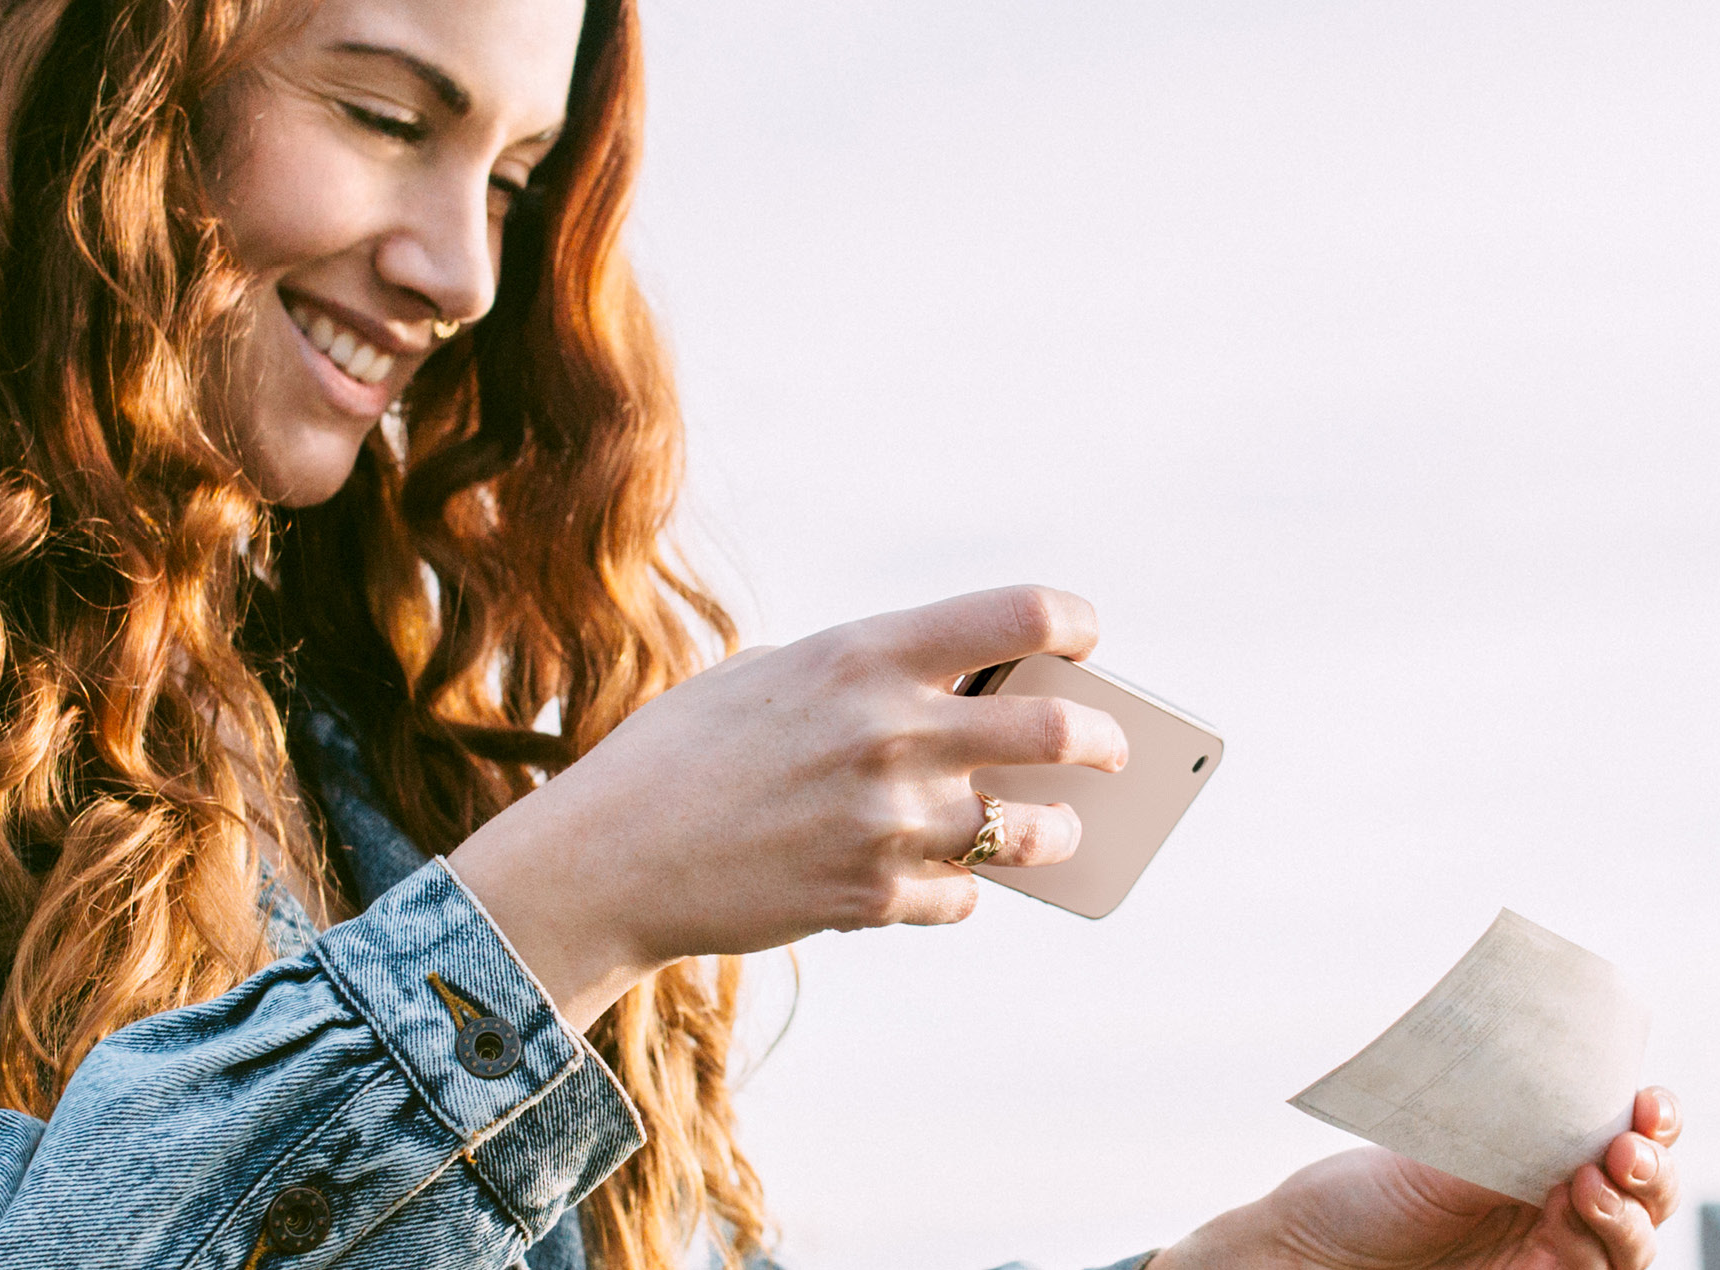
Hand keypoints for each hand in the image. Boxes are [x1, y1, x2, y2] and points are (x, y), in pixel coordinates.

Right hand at [447, 586, 1128, 1027]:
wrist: (609, 859)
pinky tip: (942, 882)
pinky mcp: (875, 896)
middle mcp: (890, 730)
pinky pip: (964, 898)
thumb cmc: (683, 754)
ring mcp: (887, 819)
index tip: (1085, 638)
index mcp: (864, 654)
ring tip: (1060, 831)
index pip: (1016, 615)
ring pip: (1029, 832)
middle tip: (1111, 749)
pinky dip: (960, 892)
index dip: (1071, 623)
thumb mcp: (769, 676)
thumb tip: (959, 697)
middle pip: (1055, 731)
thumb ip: (861, 678)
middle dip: (1102, 741)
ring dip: (1055, 834)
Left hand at [1159, 1089, 1683, 1269]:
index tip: (1647, 1102)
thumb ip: (1507, 1115)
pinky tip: (1569, 1227)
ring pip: (1636, 1244)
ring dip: (1630, 1217)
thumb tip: (1556, 1065)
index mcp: (1555, 1145)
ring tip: (1588, 1187)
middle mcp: (1568, 1200)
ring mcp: (1556, 1252)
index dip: (1660, 1116)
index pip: (1637, 1128)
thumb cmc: (1367, 1188)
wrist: (1313, 1253)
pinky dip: (1600, 1255)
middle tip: (1624, 1150)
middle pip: (1653, 1192)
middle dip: (1655, 1169)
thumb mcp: (1440, 1135)